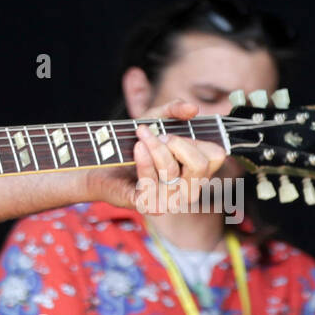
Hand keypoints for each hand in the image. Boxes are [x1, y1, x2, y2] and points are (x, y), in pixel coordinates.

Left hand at [85, 99, 229, 213]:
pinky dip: (144, 161)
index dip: (196, 140)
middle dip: (177, 143)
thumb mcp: (154, 118)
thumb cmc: (132, 141)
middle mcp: (188, 188)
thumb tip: (193, 108)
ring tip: (141, 134)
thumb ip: (174, 109)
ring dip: (155, 147)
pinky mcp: (148, 205)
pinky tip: (137, 148)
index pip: (216, 155)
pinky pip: (151, 183)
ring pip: (172, 172)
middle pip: (199, 165)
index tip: (173, 133)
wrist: (98, 162)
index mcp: (196, 171)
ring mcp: (170, 200)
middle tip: (159, 135)